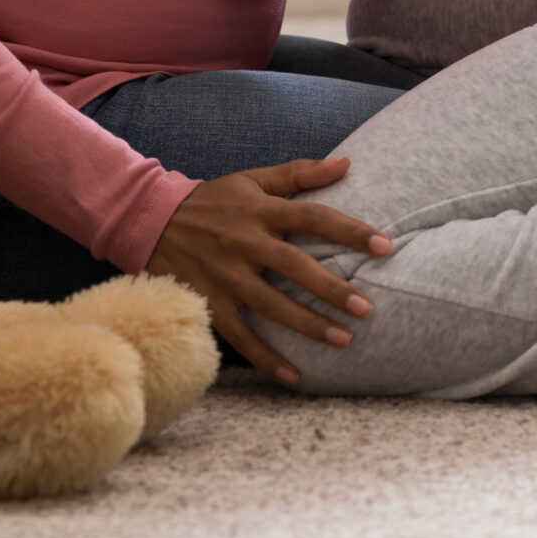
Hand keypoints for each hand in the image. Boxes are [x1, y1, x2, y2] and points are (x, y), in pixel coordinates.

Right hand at [143, 159, 395, 383]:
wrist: (150, 219)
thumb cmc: (212, 200)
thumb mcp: (252, 179)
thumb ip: (299, 173)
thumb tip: (346, 162)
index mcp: (261, 210)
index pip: (313, 216)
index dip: (350, 230)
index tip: (385, 246)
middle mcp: (245, 242)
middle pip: (294, 265)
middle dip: (331, 288)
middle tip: (367, 307)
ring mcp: (225, 275)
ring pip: (270, 304)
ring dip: (306, 324)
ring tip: (343, 340)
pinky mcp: (208, 301)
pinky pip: (238, 334)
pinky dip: (264, 356)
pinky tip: (293, 374)